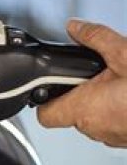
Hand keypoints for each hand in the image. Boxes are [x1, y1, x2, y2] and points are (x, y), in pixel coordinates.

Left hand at [38, 20, 126, 147]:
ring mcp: (113, 137)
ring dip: (102, 101)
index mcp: (86, 109)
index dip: (45, 99)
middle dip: (81, 92)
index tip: (52, 85)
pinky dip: (118, 110)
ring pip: (94, 118)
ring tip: (120, 83)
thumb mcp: (126, 53)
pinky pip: (113, 124)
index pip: (45, 115)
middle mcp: (95, 128)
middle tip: (98, 74)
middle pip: (71, 112)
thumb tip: (76, 28)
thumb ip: (96, 38)